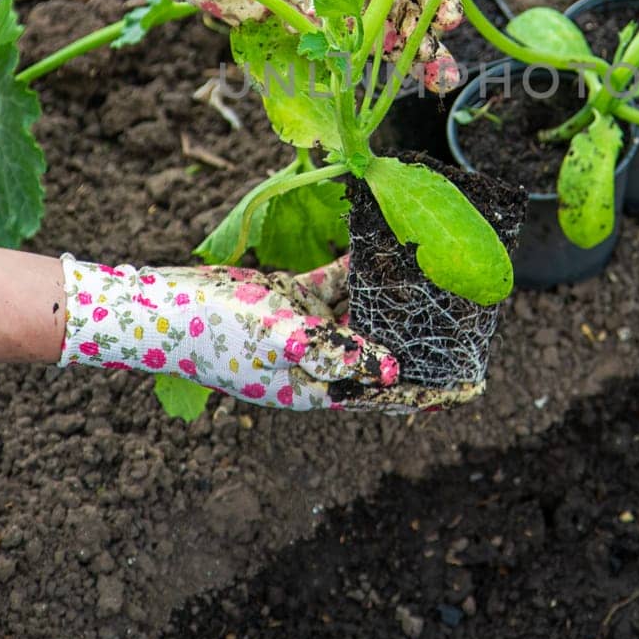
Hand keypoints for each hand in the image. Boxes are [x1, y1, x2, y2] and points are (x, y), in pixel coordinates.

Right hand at [59, 253, 480, 411]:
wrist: (164, 306)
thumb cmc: (221, 332)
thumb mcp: (284, 342)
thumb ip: (339, 353)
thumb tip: (391, 372)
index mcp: (318, 388)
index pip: (388, 394)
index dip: (432, 391)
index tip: (474, 386)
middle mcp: (318, 363)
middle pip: (383, 349)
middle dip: (421, 336)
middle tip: (468, 318)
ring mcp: (305, 330)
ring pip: (363, 313)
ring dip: (393, 295)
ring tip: (437, 275)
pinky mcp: (291, 300)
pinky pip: (335, 285)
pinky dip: (357, 268)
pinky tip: (384, 245)